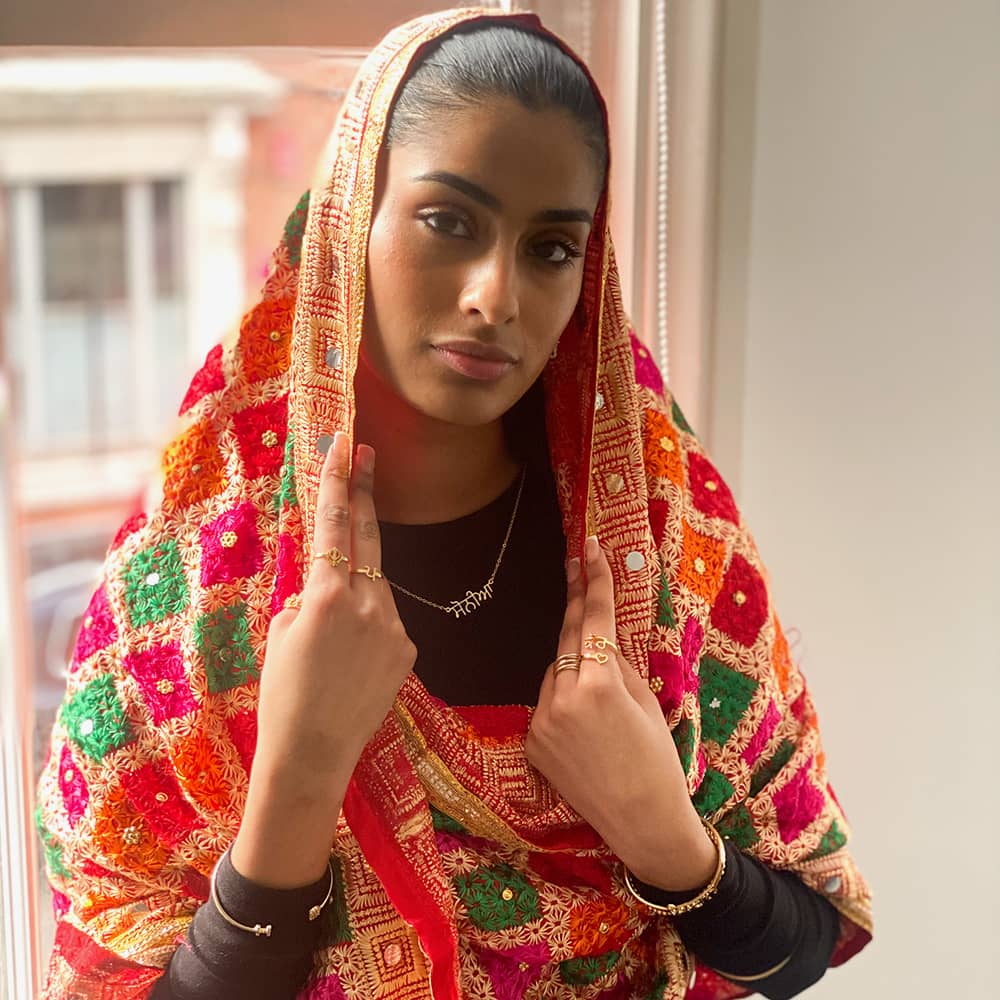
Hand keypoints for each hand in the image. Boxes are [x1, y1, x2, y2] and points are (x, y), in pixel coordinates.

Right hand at [233, 431, 414, 886]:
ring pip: (376, 586)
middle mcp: (368, 602)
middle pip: (367, 537)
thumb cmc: (281, 696)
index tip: (347, 444)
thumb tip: (324, 586)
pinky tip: (350, 660)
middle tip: (368, 453)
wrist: (312, 755)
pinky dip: (369, 625)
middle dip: (364, 494)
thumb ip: (307, 598)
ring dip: (357, 589)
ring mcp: (394, 626)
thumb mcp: (279, 635)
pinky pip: (387, 620)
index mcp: (326, 595)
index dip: (339, 481)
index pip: (333, 524)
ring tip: (331, 634)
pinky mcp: (408, 648)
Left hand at [525, 536, 715, 891]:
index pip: (594, 619)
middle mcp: (562, 697)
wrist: (642, 823)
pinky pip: (547, 703)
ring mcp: (542, 721)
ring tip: (603, 700)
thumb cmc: (657, 762)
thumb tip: (598, 641)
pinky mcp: (532, 742)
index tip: (588, 547)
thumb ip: (617, 665)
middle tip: (576, 562)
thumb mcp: (647, 703)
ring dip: (573, 668)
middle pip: (567, 637)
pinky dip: (564, 701)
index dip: (594, 580)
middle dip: (575, 602)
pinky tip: (587, 728)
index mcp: (599, 684)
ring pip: (555, 672)